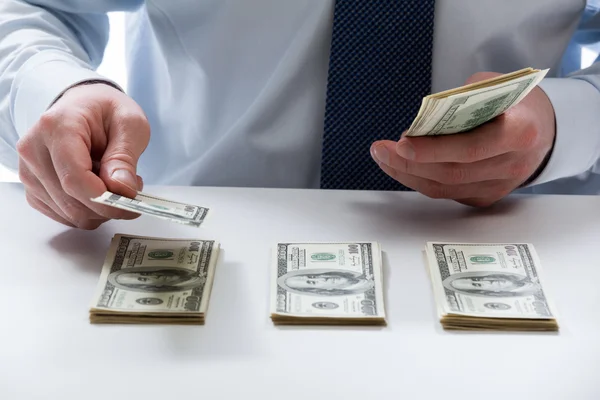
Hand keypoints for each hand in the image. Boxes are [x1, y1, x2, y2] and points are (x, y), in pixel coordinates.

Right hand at [16, 83, 149, 228]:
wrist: (86, 106)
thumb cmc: (106, 111)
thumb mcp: (129, 123)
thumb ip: (125, 157)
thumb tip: (122, 189)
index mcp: (56, 127)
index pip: (75, 179)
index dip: (105, 200)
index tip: (131, 203)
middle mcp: (34, 151)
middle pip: (72, 202)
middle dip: (108, 205)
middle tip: (132, 188)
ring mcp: (30, 172)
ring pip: (70, 214)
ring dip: (100, 209)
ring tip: (116, 182)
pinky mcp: (34, 189)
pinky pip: (64, 216)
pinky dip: (89, 211)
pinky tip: (99, 189)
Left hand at [370, 72, 555, 206]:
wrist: (543, 129)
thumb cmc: (514, 102)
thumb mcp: (492, 86)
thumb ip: (460, 102)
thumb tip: (422, 122)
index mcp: (520, 133)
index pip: (472, 148)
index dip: (434, 149)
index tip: (403, 142)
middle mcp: (511, 165)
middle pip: (451, 172)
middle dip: (408, 163)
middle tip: (380, 150)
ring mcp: (498, 186)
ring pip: (443, 187)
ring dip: (407, 173)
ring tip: (383, 156)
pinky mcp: (485, 196)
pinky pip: (445, 192)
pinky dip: (419, 179)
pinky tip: (401, 166)